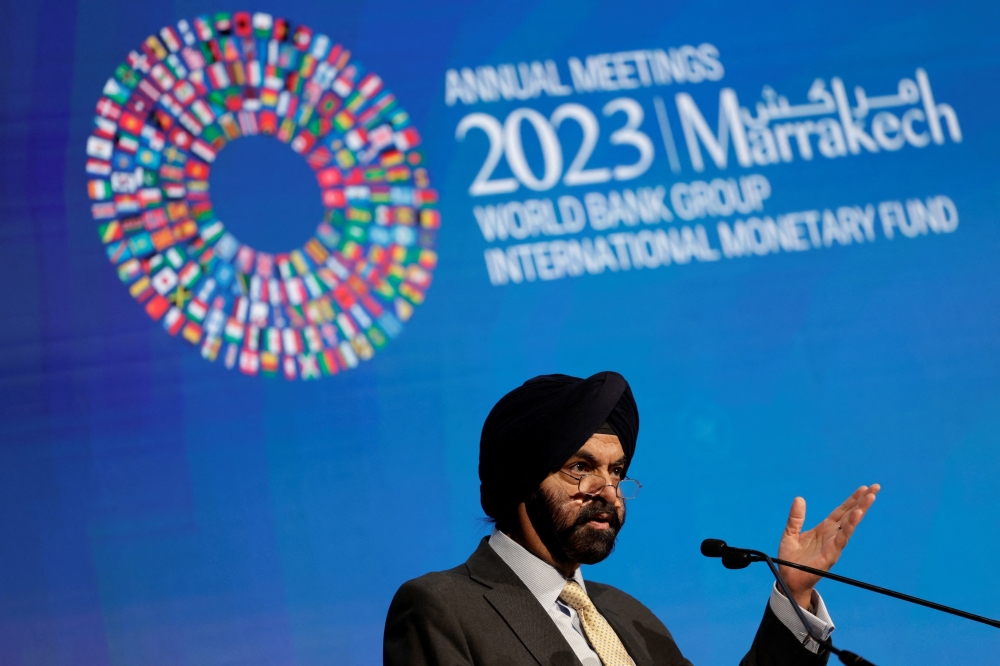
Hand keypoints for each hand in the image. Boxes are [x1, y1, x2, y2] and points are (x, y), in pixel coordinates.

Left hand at [777, 484, 879, 608]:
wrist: (788, 579)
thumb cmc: (791, 559)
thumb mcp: (790, 533)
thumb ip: (796, 517)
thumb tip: (799, 498)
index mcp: (823, 529)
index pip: (841, 511)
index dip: (851, 500)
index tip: (863, 488)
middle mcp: (831, 535)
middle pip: (850, 514)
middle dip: (863, 501)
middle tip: (875, 488)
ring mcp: (833, 545)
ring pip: (850, 525)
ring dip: (860, 511)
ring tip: (870, 498)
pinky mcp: (831, 555)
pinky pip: (842, 538)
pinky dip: (849, 527)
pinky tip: (856, 515)